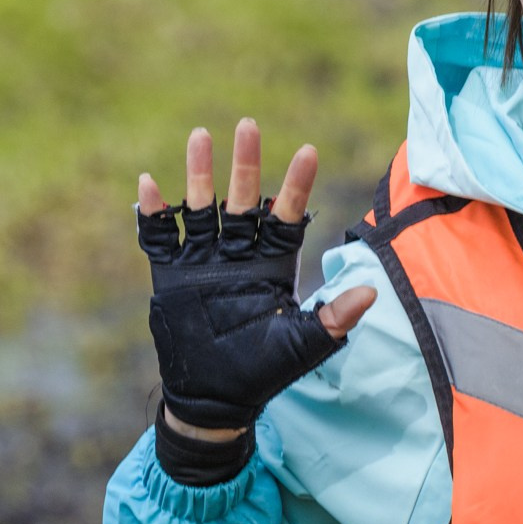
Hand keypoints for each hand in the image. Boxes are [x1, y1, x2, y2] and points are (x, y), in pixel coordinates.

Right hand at [135, 121, 376, 440]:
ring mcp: (203, 261)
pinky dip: (155, 212)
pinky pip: (160, 236)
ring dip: (200, 173)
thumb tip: (372, 292)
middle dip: (245, 163)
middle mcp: (238, 255)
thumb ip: (333, 318)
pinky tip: (150, 185)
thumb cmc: (263, 373)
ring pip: (201, 207)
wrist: (214, 399)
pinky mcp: (171, 274)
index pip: (287, 216)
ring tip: (200, 135)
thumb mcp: (303, 346)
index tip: (309, 151)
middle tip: (248, 124)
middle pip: (243, 199)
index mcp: (272, 265)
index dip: (297, 185)